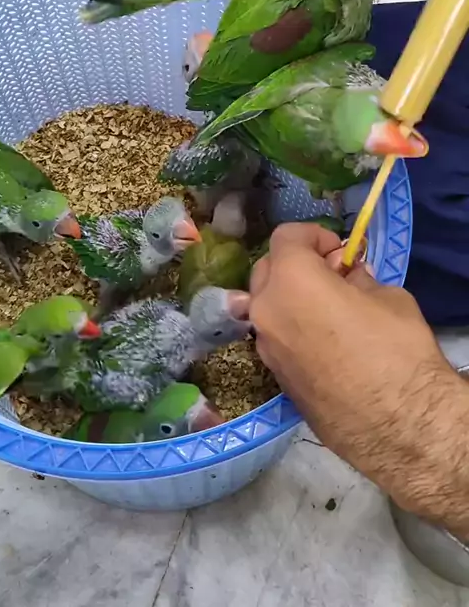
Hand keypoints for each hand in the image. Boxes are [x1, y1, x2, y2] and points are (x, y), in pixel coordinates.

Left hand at [250, 224, 468, 535]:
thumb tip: (350, 278)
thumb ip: (358, 280)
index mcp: (291, 281)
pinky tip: (326, 341)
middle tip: (334, 277)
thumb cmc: (396, 351)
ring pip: (267, 305)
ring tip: (330, 310)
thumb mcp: (388, 297)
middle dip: (296, 265)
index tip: (339, 252)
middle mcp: (266, 311)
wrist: (397, 426)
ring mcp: (265, 348)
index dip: (313, 236)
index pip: (285, 237)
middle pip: (267, 269)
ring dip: (291, 297)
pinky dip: (293, 327)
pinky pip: (276, 337)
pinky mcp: (273, 378)